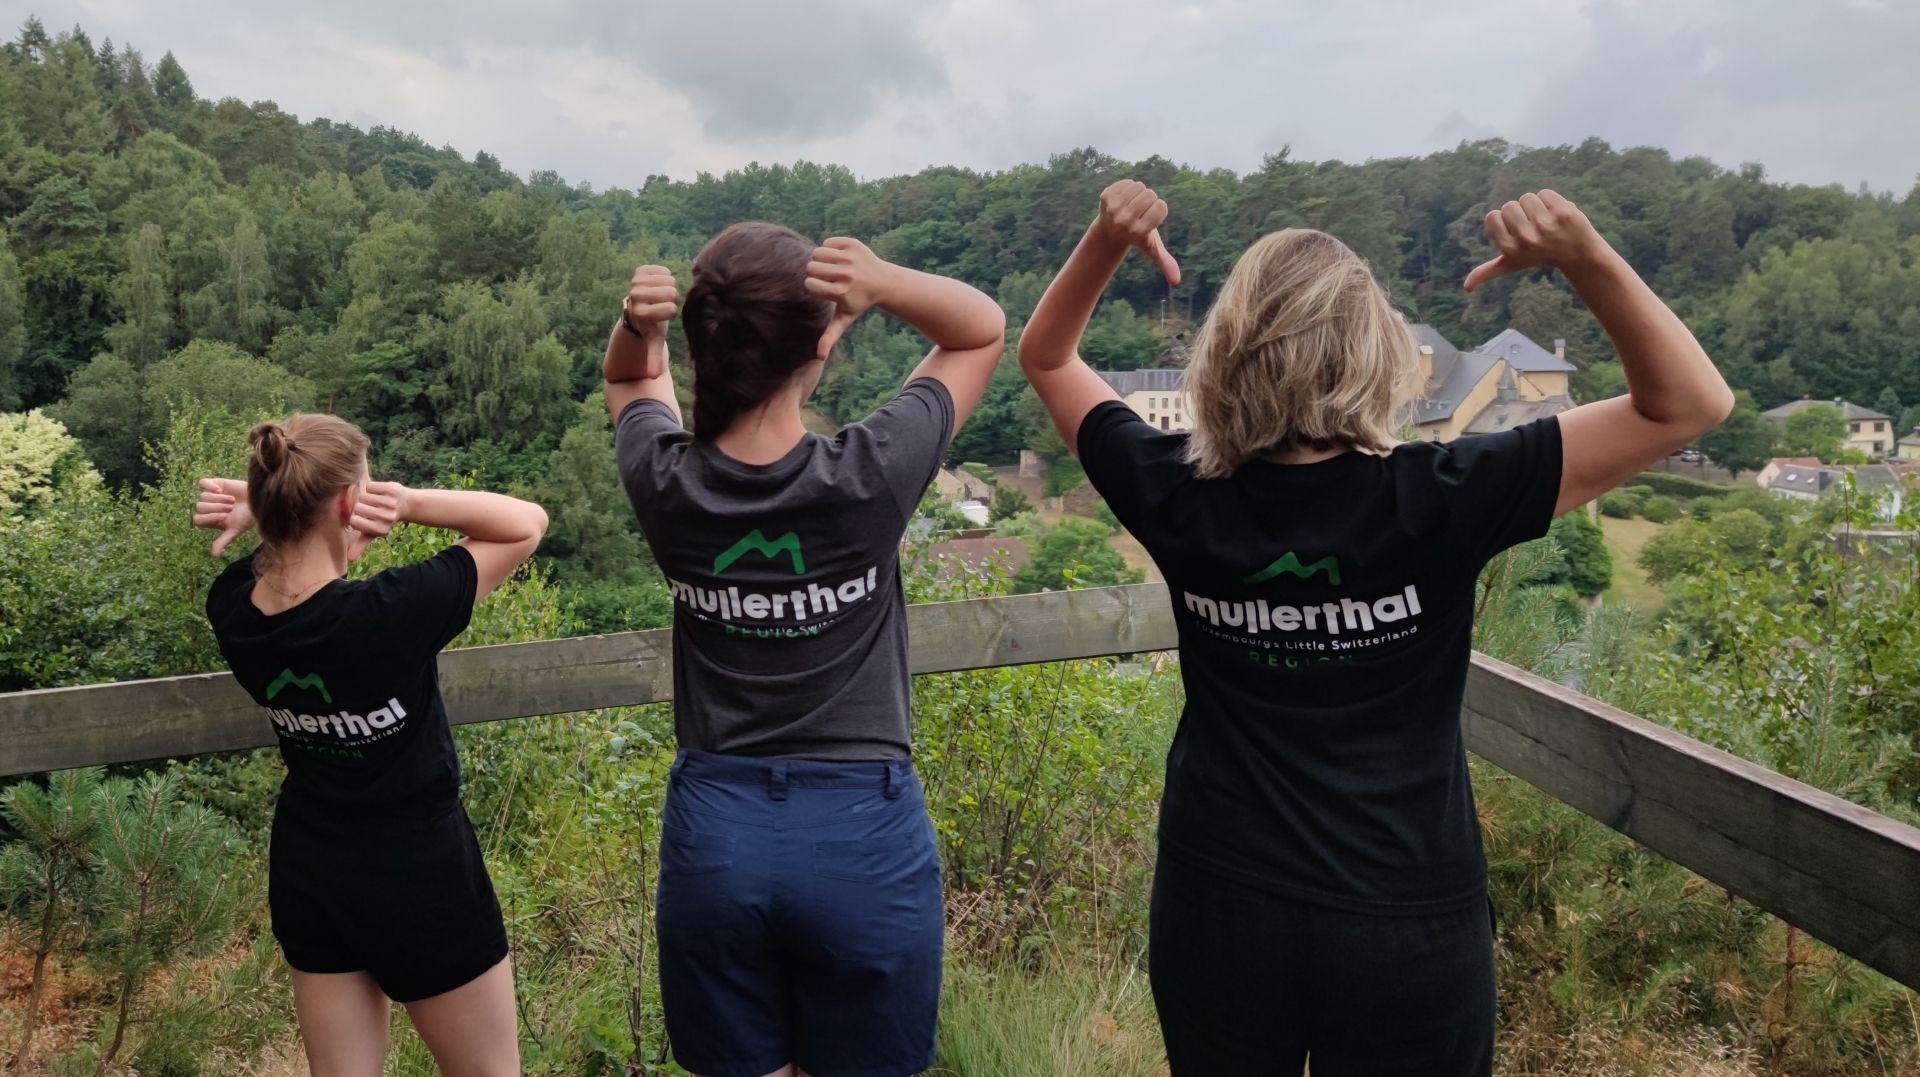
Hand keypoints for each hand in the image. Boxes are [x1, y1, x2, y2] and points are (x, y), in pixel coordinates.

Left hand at [193, 478, 255, 557]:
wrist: (260, 499)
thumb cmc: (248, 517)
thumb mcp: (236, 530)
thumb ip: (223, 541)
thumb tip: (214, 556)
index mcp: (210, 520)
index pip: (198, 519)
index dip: (210, 517)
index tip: (225, 517)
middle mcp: (208, 508)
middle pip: (200, 507)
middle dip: (216, 508)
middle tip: (231, 508)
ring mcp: (210, 495)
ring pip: (202, 496)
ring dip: (219, 499)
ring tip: (232, 500)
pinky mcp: (215, 483)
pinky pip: (202, 483)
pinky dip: (209, 486)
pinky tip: (219, 489)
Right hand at [346, 480, 406, 560]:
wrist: (408, 504)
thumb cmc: (384, 519)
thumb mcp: (374, 532)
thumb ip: (361, 544)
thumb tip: (350, 559)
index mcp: (380, 529)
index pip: (354, 521)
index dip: (355, 518)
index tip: (364, 518)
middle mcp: (386, 517)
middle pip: (357, 507)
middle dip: (361, 506)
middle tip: (372, 508)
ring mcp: (389, 502)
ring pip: (362, 496)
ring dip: (366, 496)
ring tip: (376, 501)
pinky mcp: (391, 489)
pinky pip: (370, 486)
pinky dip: (372, 488)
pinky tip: (381, 492)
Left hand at [621, 265, 678, 378]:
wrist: (636, 309)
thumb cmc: (650, 327)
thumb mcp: (654, 342)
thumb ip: (654, 358)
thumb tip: (653, 377)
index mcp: (641, 313)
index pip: (671, 308)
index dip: (671, 312)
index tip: (662, 316)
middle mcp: (635, 296)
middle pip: (672, 292)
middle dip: (671, 299)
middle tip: (661, 306)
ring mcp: (636, 282)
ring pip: (670, 280)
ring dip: (668, 289)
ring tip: (658, 297)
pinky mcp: (640, 270)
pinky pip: (664, 270)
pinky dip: (665, 278)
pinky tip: (656, 287)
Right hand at [805, 237, 894, 359]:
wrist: (883, 281)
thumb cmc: (859, 302)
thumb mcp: (845, 319)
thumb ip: (830, 336)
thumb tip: (819, 357)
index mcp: (840, 292)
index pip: (809, 284)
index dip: (814, 287)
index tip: (825, 290)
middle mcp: (845, 274)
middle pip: (811, 267)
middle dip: (816, 273)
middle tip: (829, 279)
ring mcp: (850, 257)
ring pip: (817, 253)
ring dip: (821, 260)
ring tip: (834, 268)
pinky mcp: (853, 244)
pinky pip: (828, 242)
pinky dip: (830, 248)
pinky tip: (841, 258)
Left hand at [1094, 180, 1180, 285]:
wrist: (1109, 230)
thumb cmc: (1136, 236)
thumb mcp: (1152, 248)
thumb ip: (1165, 262)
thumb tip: (1177, 282)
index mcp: (1138, 232)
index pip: (1161, 207)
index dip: (1159, 210)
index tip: (1150, 218)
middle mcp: (1124, 221)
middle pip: (1150, 195)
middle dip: (1149, 200)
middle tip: (1139, 211)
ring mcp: (1113, 209)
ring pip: (1139, 186)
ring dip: (1138, 193)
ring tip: (1131, 205)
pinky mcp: (1105, 196)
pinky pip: (1127, 182)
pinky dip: (1128, 187)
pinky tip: (1122, 199)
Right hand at [1464, 191, 1609, 292]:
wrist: (1579, 255)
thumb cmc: (1540, 257)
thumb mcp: (1513, 264)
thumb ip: (1488, 271)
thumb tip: (1466, 288)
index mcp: (1510, 249)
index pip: (1492, 216)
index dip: (1504, 221)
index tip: (1517, 232)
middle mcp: (1526, 239)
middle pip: (1509, 206)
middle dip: (1520, 213)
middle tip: (1535, 228)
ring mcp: (1545, 225)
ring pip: (1527, 198)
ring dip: (1536, 206)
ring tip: (1547, 222)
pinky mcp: (1563, 212)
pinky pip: (1545, 193)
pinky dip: (1551, 201)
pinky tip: (1558, 215)